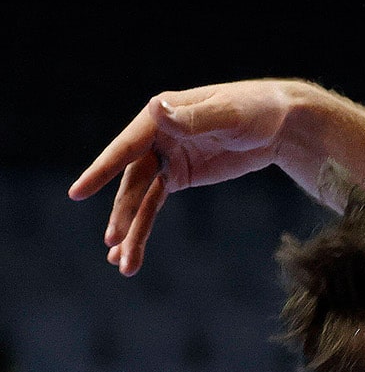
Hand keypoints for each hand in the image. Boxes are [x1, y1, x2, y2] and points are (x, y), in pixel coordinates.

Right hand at [68, 80, 307, 275]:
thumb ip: (192, 117)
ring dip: (130, 230)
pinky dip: (141, 226)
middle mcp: (155, 137)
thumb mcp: (228, 114)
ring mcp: (165, 159)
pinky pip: (154, 203)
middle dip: (122, 214)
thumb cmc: (256, 109)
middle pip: (131, 181)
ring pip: (140, 198)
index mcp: (160, 118)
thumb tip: (155, 108)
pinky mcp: (178, 176)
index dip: (102, 170)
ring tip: (121, 264)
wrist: (280, 122)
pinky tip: (130, 251)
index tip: (77, 193)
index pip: (126, 147)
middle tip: (111, 243)